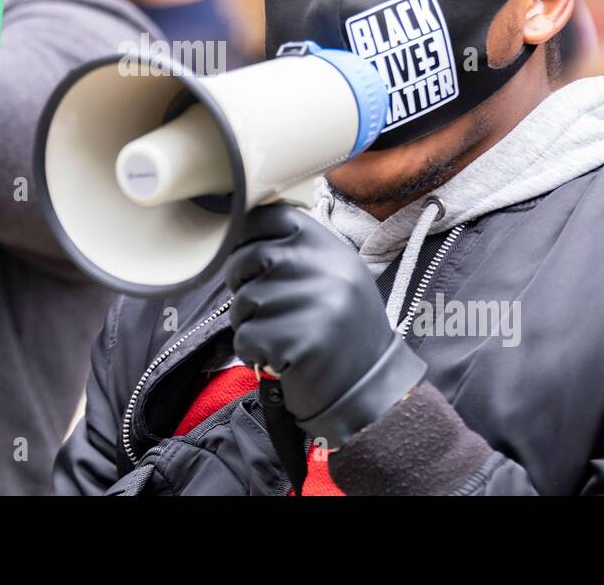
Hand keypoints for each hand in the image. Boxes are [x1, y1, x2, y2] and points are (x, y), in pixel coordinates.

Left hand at [224, 204, 425, 448]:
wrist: (366, 385)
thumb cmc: (339, 328)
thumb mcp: (331, 275)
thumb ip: (294, 250)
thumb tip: (237, 231)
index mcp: (329, 247)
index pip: (266, 217)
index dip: (245, 238)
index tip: (251, 263)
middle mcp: (322, 268)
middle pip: (245, 259)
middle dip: (242, 286)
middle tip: (267, 310)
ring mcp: (311, 303)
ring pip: (241, 302)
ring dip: (250, 324)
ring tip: (283, 336)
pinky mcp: (296, 340)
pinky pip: (245, 337)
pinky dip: (254, 352)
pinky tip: (282, 357)